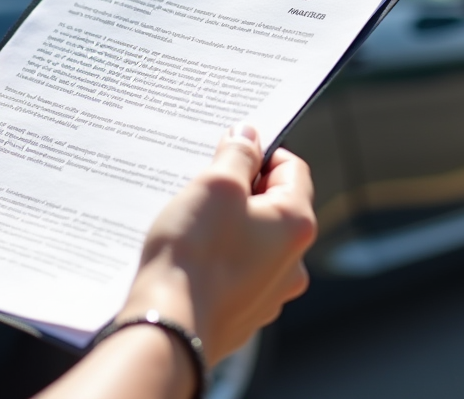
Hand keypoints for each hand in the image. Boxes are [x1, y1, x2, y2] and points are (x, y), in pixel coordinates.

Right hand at [118, 124, 315, 362]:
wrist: (167, 329)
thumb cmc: (194, 255)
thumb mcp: (215, 186)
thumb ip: (237, 154)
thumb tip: (249, 136)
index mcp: (296, 225)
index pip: (292, 168)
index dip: (259, 152)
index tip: (227, 151)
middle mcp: (292, 262)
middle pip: (272, 205)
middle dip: (239, 191)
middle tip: (202, 188)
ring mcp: (268, 293)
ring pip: (251, 240)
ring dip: (226, 226)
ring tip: (190, 225)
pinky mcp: (241, 314)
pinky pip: (233, 273)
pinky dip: (215, 260)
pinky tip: (187, 259)